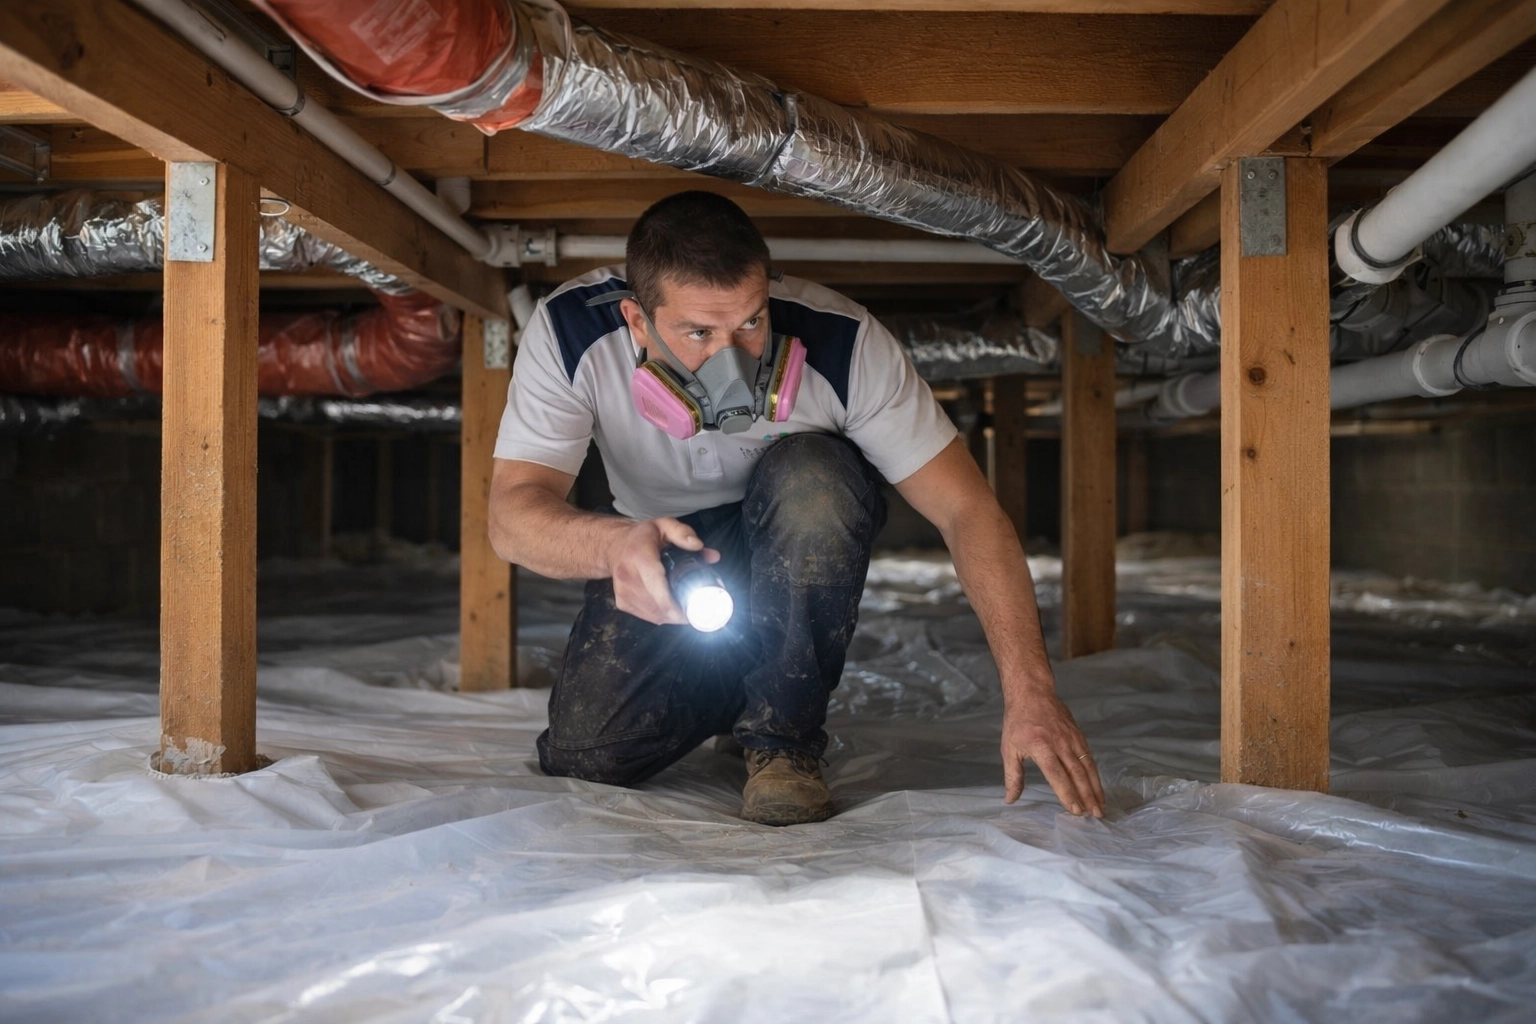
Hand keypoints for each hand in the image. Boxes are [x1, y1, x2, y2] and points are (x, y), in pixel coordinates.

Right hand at [605, 517, 718, 625]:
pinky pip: (646, 616)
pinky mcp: (622, 602)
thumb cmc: (642, 536)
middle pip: (657, 606)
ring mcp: (623, 592)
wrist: (614, 546)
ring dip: (671, 616)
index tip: (692, 610)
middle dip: (679, 613)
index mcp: (639, 557)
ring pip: (653, 615)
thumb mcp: (664, 524)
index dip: (674, 604)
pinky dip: (660, 616)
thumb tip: (699, 546)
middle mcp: (628, 577)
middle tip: (696, 609)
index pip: (656, 586)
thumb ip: (682, 532)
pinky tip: (669, 609)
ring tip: (685, 609)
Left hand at [1002, 690, 1103, 816]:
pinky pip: (1090, 758)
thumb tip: (1010, 800)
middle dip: (1086, 796)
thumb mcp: (1009, 749)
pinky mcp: (1079, 735)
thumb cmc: (1017, 722)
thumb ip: (1013, 776)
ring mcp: (1072, 739)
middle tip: (1094, 815)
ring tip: (1100, 807)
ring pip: (1087, 767)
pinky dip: (1095, 775)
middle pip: (1077, 774)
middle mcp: (1060, 744)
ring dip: (1095, 788)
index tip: (1074, 811)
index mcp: (1041, 748)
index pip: (1057, 775)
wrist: (1032, 693)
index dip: (1067, 794)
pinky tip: (1097, 787)